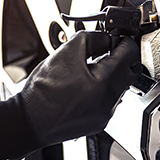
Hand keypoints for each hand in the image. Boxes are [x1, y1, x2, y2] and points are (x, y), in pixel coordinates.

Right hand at [0, 31, 140, 159]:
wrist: (29, 121)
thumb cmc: (43, 91)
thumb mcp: (66, 52)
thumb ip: (92, 39)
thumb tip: (107, 38)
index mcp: (105, 82)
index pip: (130, 54)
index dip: (124, 41)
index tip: (117, 37)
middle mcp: (110, 100)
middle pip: (129, 71)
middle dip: (121, 57)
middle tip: (106, 49)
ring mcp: (105, 114)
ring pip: (119, 86)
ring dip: (111, 74)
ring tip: (89, 68)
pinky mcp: (98, 121)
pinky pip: (109, 100)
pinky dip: (103, 89)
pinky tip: (84, 84)